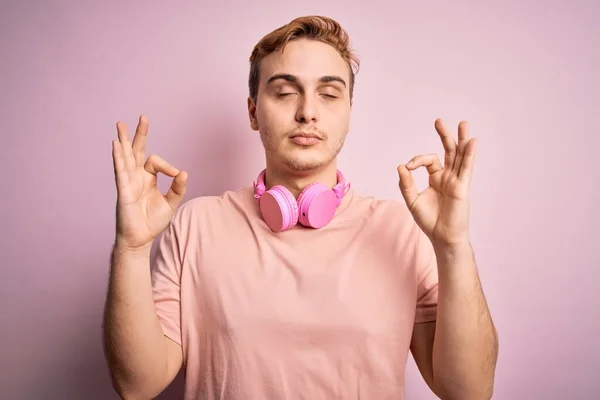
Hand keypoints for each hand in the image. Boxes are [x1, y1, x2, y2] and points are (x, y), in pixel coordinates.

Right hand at [112, 115, 187, 251]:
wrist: (140, 239)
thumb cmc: (152, 221)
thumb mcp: (170, 203)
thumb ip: (178, 188)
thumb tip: (184, 172)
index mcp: (148, 178)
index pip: (156, 162)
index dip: (167, 166)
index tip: (176, 175)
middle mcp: (136, 177)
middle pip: (136, 151)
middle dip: (139, 134)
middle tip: (142, 117)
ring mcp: (128, 182)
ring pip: (125, 157)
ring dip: (123, 140)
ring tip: (120, 124)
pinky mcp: (123, 191)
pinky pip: (120, 171)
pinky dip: (118, 157)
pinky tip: (115, 144)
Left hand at [397, 119, 475, 246]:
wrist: (442, 237)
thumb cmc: (429, 221)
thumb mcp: (412, 200)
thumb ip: (406, 183)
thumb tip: (401, 166)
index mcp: (436, 178)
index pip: (428, 160)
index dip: (417, 159)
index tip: (408, 167)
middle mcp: (448, 177)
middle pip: (448, 151)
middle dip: (444, 136)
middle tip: (438, 120)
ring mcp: (457, 181)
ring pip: (460, 156)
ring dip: (461, 140)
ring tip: (463, 123)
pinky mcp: (462, 187)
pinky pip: (466, 168)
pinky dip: (469, 155)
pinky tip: (472, 142)